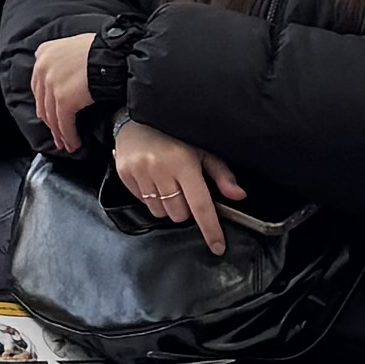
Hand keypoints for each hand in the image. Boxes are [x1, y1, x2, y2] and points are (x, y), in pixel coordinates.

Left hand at [26, 30, 95, 150]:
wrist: (113, 55)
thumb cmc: (102, 51)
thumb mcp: (74, 45)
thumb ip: (63, 59)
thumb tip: (64, 78)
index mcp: (44, 53)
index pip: (39, 85)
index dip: (46, 104)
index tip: (51, 115)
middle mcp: (43, 68)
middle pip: (43, 103)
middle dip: (51, 123)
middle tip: (58, 136)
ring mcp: (51, 84)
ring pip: (52, 117)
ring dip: (60, 134)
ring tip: (67, 144)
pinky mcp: (63, 99)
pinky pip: (64, 124)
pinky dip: (69, 136)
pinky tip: (75, 142)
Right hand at [108, 115, 242, 247]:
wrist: (137, 116)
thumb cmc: (174, 133)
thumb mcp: (202, 149)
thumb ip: (221, 174)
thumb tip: (239, 196)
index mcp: (184, 163)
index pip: (200, 204)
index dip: (210, 229)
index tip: (217, 247)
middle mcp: (160, 169)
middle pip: (179, 214)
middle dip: (186, 209)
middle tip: (185, 189)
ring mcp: (140, 173)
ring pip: (161, 212)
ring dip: (169, 205)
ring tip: (168, 184)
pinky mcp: (125, 175)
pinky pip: (144, 203)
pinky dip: (152, 199)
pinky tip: (154, 181)